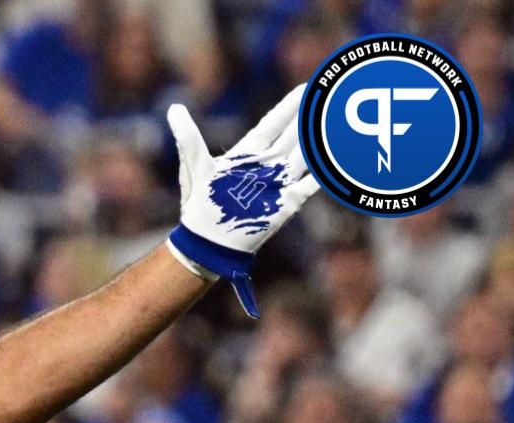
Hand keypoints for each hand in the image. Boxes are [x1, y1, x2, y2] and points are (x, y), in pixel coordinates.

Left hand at [167, 85, 320, 316]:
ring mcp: (279, 183)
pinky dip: (325, 171)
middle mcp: (267, 165)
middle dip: (310, 117)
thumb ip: (188, 137)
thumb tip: (174, 108)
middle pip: (293, 135)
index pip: (272, 124)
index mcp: (247, 154)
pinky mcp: (287, 202)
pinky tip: (339, 156)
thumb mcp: (194, 167)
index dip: (288, 107)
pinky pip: (312, 183)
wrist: (207, 241)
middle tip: (328, 96)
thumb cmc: (199, 205)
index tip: (304, 89)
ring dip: (320, 139)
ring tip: (336, 119)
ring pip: (305, 155)